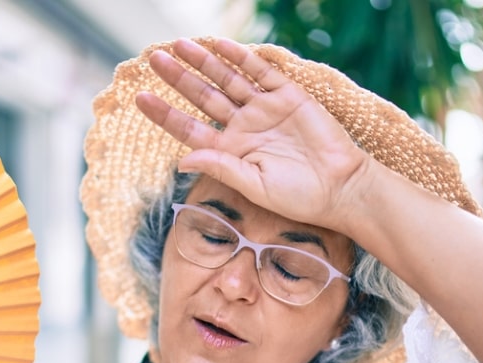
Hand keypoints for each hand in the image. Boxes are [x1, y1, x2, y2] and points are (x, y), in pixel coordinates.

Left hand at [136, 38, 372, 234]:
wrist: (342, 187)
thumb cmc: (299, 197)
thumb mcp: (254, 186)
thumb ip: (220, 167)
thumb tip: (182, 159)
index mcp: (231, 151)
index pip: (189, 128)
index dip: (165, 113)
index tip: (141, 97)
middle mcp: (244, 127)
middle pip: (203, 97)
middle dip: (179, 78)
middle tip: (153, 58)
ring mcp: (265, 109)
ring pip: (228, 80)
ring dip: (204, 62)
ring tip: (179, 45)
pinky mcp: (289, 96)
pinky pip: (261, 72)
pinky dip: (242, 58)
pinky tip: (221, 46)